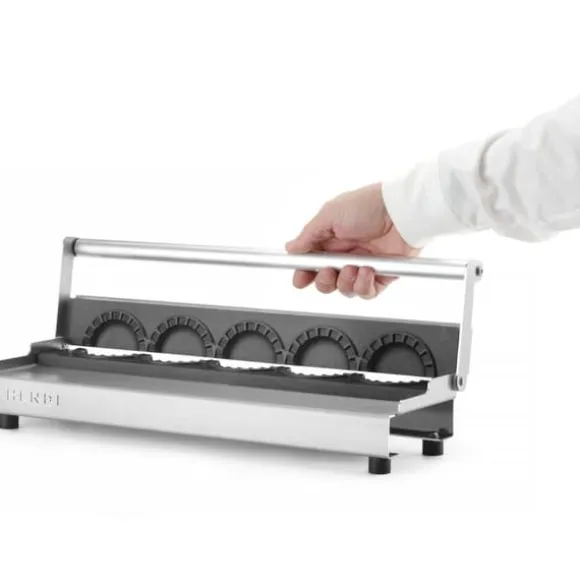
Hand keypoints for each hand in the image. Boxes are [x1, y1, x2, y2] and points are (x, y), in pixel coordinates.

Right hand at [286, 183, 419, 298]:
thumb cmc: (369, 205)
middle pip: (325, 282)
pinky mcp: (381, 276)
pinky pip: (366, 293)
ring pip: (344, 290)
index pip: (311, 264)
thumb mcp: (329, 215)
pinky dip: (363, 286)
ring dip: (344, 282)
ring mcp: (362, 266)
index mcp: (330, 240)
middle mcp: (345, 255)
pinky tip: (367, 271)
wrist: (401, 210)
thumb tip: (291, 248)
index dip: (304, 274)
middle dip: (323, 281)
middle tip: (328, 271)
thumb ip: (308, 236)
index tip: (300, 280)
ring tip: (352, 267)